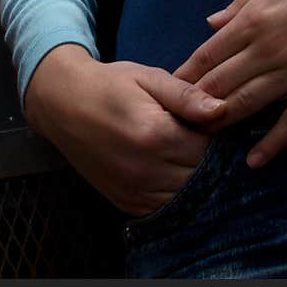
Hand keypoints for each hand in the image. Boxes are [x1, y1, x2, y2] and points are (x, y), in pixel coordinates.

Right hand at [24, 44, 225, 216]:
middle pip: (200, 176)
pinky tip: (174, 171)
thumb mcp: (149, 78)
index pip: (208, 148)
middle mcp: (145, 170)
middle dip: (210, 160)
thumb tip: (223, 109)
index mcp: (155, 134)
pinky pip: (163, 209)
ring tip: (189, 153)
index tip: (216, 122)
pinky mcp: (124, 202)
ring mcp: (133, 191)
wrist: (63, 104)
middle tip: (204, 137)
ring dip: (194, 179)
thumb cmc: (110, 84)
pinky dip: (175, 195)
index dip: (218, 136)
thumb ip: (187, 96)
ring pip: (185, 197)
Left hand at [172, 0, 286, 168]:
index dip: (187, 74)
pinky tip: (254, 160)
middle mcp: (270, 49)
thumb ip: (243, 1)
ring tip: (205, 137)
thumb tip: (211, 24)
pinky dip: (272, 143)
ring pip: (250, 105)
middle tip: (180, 120)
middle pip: (221, 85)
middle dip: (196, 103)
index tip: (171, 90)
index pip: (209, 55)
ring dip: (224, 122)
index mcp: (255, 18)